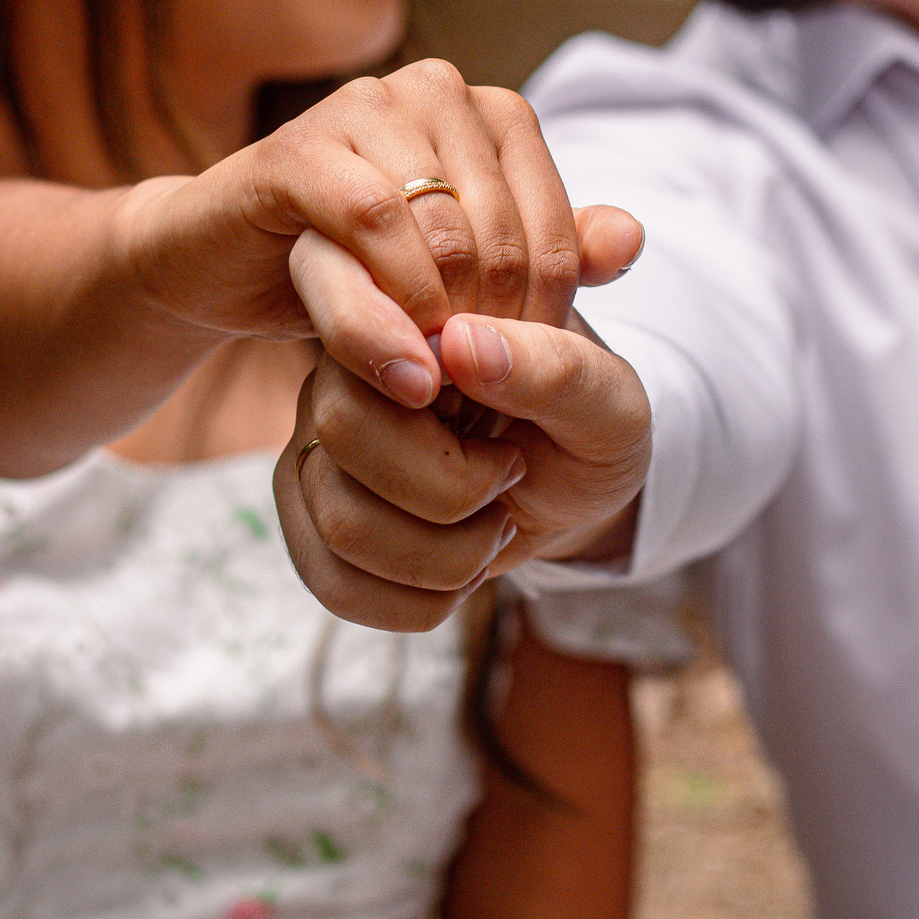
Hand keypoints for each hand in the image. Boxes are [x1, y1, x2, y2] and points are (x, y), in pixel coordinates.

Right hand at [121, 60, 642, 406]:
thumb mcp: (462, 272)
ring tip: (444, 394)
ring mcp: (363, 108)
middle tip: (480, 401)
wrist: (224, 265)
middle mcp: (434, 92)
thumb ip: (546, 254)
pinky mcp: (296, 148)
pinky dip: (387, 303)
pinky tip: (399, 364)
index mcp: (491, 113)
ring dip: (444, 326)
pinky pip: (366, 224)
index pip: (557, 232)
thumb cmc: (357, 269)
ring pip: (440, 234)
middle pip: (504, 237)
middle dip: (494, 331)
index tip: (520, 384)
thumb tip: (634, 239)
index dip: (546, 321)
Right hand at [274, 309, 651, 631]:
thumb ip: (552, 366)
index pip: (367, 343)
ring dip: (443, 557)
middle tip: (508, 478)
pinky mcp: (310, 518)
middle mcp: (345, 373)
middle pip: (341, 436)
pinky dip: (413, 602)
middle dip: (451, 491)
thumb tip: (462, 343)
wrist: (573, 490)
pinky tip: (458, 576)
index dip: (425, 408)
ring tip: (491, 528)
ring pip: (340, 523)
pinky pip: (330, 582)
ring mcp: (317, 447)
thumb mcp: (608, 400)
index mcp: (411, 316)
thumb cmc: (589, 429)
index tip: (503, 448)